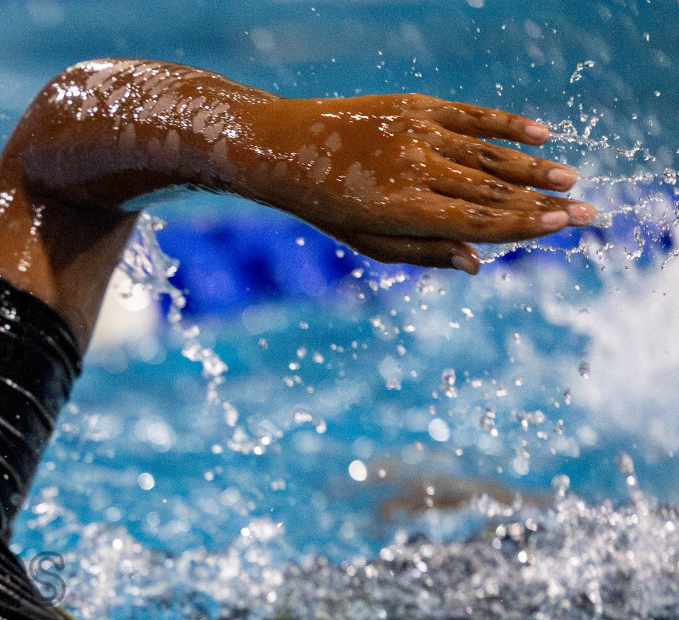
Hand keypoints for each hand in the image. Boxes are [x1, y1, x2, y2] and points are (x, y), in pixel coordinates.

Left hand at [243, 93, 594, 272]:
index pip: (477, 221)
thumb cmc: (324, 205)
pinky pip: (470, 116)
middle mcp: (414, 169)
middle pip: (491, 191)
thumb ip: (423, 252)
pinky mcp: (414, 106)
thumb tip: (479, 263)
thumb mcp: (366, 241)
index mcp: (402, 210)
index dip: (524, 225)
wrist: (281, 148)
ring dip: (532, 169)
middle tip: (588, 212)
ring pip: (487, 154)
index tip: (563, 225)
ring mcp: (416, 133)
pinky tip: (540, 135)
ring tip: (570, 179)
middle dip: (543, 202)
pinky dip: (506, 125)